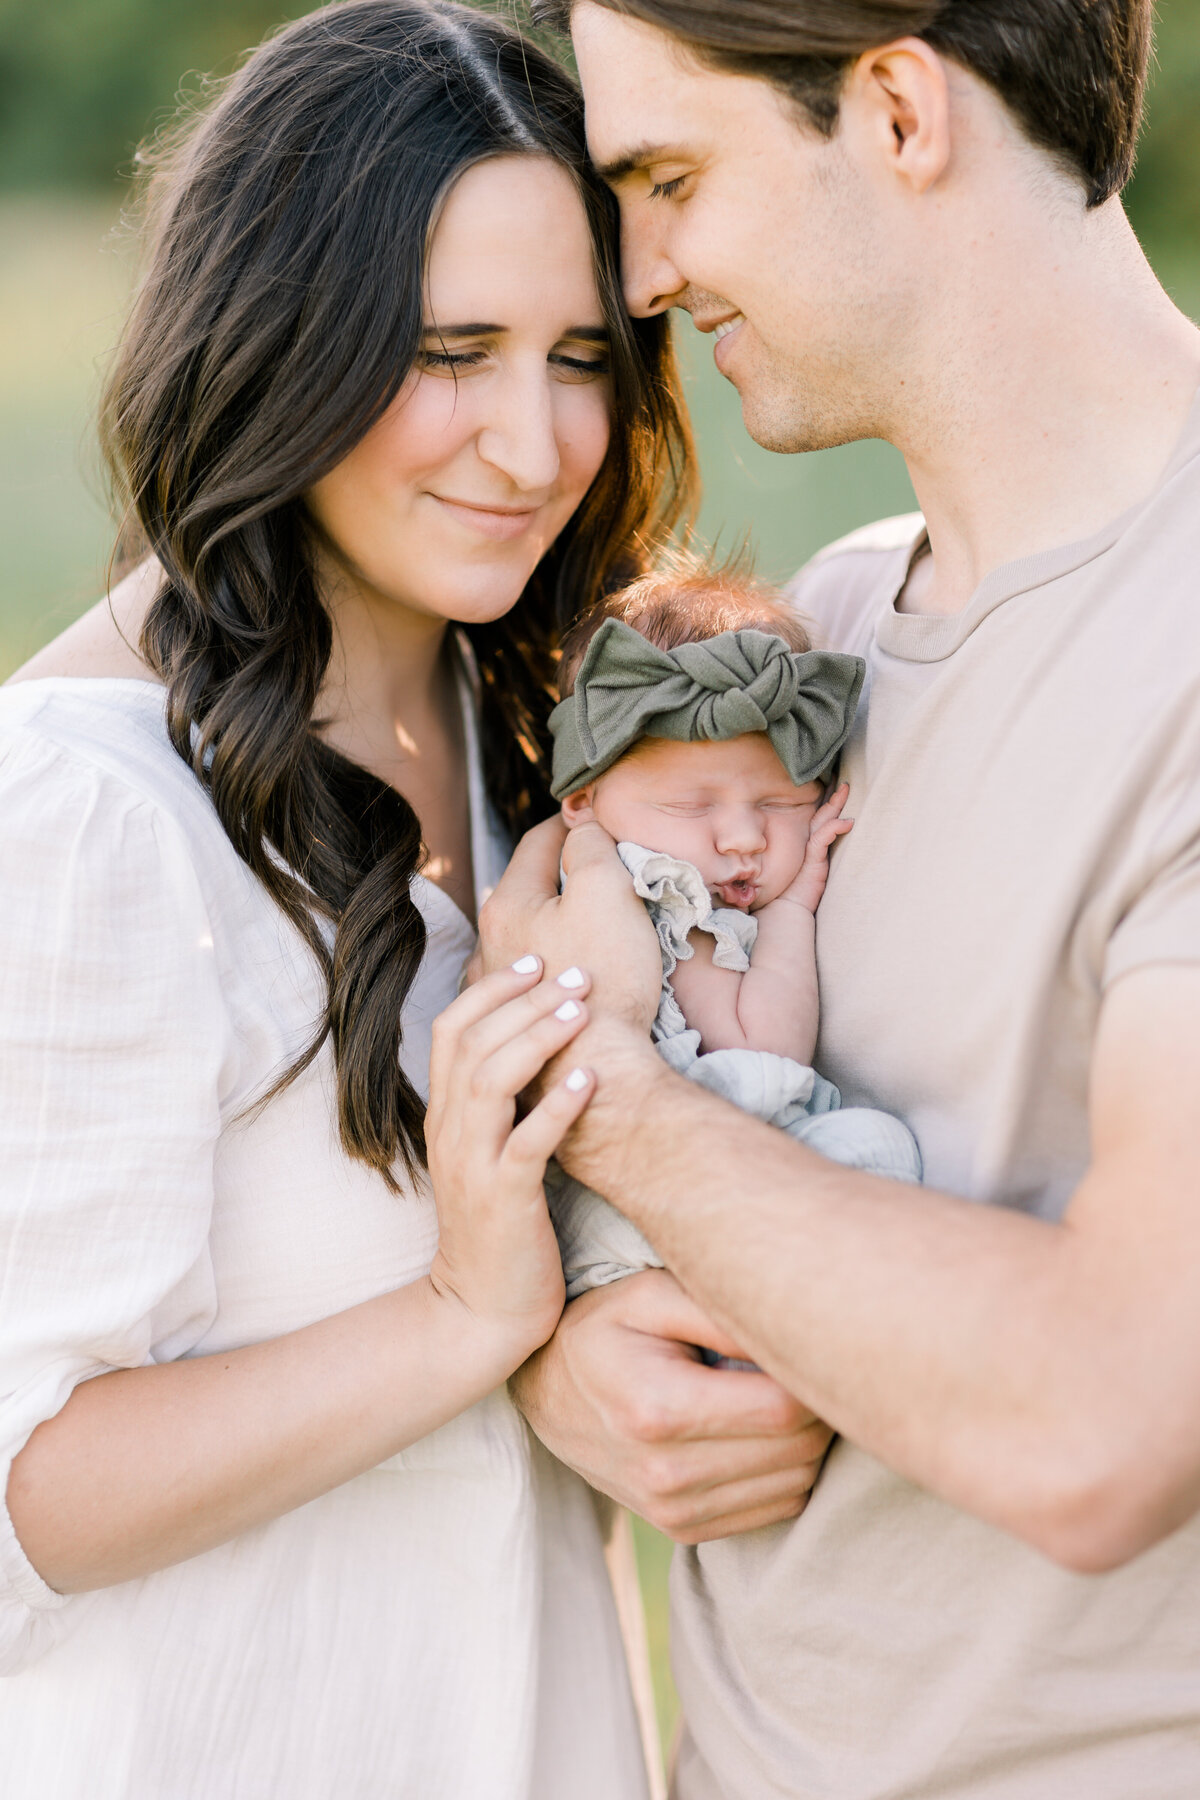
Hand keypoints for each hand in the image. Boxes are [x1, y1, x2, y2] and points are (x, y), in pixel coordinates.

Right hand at [425, 959, 596, 1364]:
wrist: (480, 1312)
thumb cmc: (499, 1230)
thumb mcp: (487, 1156)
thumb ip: (498, 1106)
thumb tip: (534, 1047)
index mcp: (444, 1117)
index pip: (450, 1030)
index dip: (492, 990)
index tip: (536, 962)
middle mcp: (450, 1133)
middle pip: (471, 1042)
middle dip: (523, 1000)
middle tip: (573, 974)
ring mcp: (473, 1165)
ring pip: (491, 1080)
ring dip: (537, 1038)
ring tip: (579, 1009)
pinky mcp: (504, 1200)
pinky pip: (527, 1142)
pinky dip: (557, 1105)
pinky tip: (588, 1079)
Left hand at [477, 817, 660, 1035]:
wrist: (600, 1067)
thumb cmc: (605, 979)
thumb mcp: (606, 891)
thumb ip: (591, 846)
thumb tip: (582, 824)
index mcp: (508, 904)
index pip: (538, 842)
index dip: (570, 824)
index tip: (593, 821)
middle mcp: (489, 943)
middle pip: (526, 887)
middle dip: (559, 872)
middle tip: (597, 868)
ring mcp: (494, 988)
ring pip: (521, 934)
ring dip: (549, 920)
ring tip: (583, 919)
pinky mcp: (511, 1023)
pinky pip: (525, 977)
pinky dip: (546, 963)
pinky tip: (565, 973)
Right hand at [510, 1270, 833, 1541]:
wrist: (544, 1390)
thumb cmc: (603, 1328)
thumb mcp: (651, 1295)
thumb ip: (720, 1311)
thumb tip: (791, 1336)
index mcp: (660, 1410)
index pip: (784, 1409)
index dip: (812, 1375)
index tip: (807, 1341)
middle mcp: (667, 1474)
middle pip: (798, 1451)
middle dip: (816, 1405)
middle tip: (797, 1362)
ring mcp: (674, 1510)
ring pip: (796, 1484)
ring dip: (805, 1440)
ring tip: (775, 1392)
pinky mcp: (683, 1528)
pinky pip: (776, 1508)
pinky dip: (786, 1470)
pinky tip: (760, 1430)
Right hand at [780, 783, 853, 914]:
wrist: (788, 908)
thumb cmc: (800, 891)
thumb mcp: (816, 870)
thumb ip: (824, 854)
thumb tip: (842, 840)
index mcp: (808, 843)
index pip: (820, 818)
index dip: (830, 802)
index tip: (839, 786)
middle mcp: (806, 842)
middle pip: (821, 813)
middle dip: (833, 795)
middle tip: (842, 779)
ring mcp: (808, 848)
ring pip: (822, 820)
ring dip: (835, 805)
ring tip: (845, 789)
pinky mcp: (811, 859)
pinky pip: (823, 838)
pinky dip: (835, 828)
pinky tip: (848, 822)